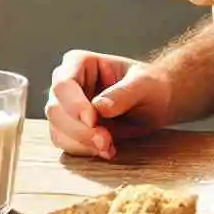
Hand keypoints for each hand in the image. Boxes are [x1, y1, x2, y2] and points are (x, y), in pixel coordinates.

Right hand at [45, 50, 173, 160]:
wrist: (158, 104)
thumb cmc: (152, 86)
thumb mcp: (145, 85)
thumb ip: (124, 93)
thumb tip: (99, 107)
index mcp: (80, 63)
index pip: (64, 84)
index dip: (73, 104)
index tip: (93, 120)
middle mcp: (67, 85)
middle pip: (55, 110)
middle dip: (80, 130)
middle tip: (105, 141)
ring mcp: (66, 108)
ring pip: (57, 131)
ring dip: (82, 144)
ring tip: (109, 146)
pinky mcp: (70, 129)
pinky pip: (66, 144)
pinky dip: (85, 150)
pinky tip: (107, 150)